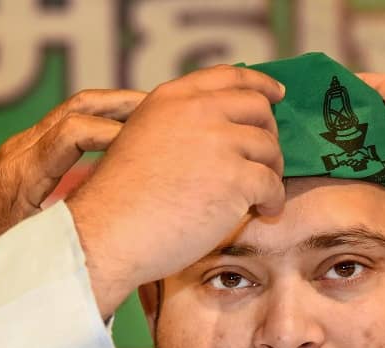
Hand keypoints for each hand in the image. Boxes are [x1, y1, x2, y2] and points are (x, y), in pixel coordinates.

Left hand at [0, 89, 144, 295]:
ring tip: (154, 116)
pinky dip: (101, 121)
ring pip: (73, 109)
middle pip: (77, 106)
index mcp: (23, 176)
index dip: (115, 133)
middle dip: (122, 105)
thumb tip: (123, 248)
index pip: (73, 132)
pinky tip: (128, 135)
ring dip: (114, 108)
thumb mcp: (38, 255)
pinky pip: (68, 124)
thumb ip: (73, 240)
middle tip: (163, 112)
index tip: (148, 149)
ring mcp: (20, 148)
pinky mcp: (25, 153)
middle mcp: (19, 152)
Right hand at [65, 65, 284, 316]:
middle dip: (269, 135)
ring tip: (259, 194)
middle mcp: (197, 111)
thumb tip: (224, 126)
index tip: (277, 94)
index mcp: (172, 98)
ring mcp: (217, 143)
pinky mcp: (234, 179)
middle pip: (258, 109)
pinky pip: (272, 184)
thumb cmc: (120, 200)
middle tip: (265, 161)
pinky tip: (262, 211)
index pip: (229, 77)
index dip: (260, 84)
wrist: (108, 233)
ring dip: (271, 172)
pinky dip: (272, 200)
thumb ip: (179, 123)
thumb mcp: (141, 137)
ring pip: (270, 148)